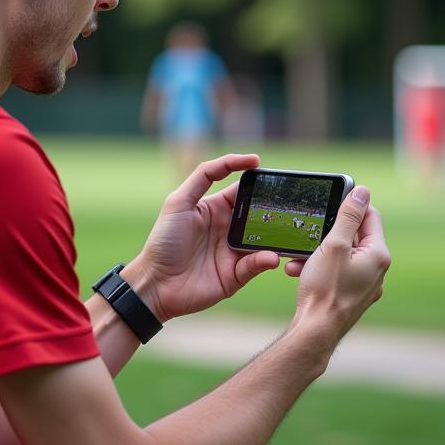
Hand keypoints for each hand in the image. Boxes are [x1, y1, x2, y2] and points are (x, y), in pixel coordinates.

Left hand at [122, 154, 281, 320]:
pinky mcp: (236, 275)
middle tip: (288, 204)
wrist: (156, 282)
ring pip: (263, 240)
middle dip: (273, 208)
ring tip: (285, 230)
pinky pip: (256, 264)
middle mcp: (228, 228)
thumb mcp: (179, 201)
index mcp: (215, 208)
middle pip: (259, 214)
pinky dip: (265, 260)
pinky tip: (269, 256)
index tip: (263, 167)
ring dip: (275, 236)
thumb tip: (234, 161)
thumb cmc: (164, 240)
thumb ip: (203, 176)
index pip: (242, 189)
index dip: (255, 179)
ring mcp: (233, 251)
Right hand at [286, 186, 390, 357]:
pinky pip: (336, 273)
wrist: (315, 331)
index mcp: (378, 255)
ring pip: (341, 256)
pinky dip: (319, 268)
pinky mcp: (351, 297)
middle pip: (354, 237)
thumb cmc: (325, 288)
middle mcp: (377, 270)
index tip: (331, 200)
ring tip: (297, 256)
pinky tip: (298, 271)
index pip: (370, 217)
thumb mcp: (334, 245)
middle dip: (327, 232)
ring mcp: (365, 285)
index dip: (351, 205)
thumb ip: (348, 217)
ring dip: (318, 252)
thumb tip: (362, 192)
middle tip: (309, 230)